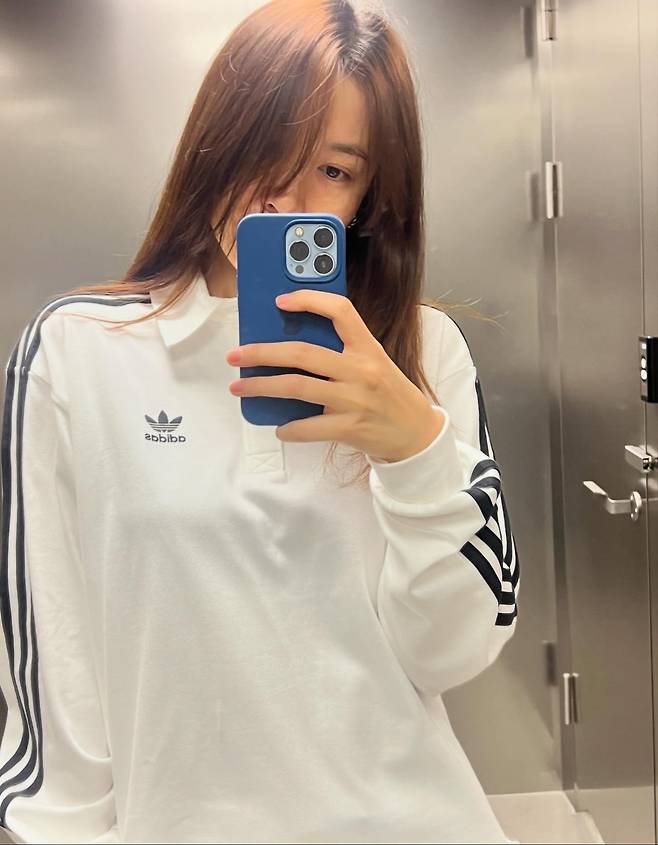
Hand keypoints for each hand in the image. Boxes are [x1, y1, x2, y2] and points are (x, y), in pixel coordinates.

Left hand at [225, 289, 444, 462]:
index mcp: (367, 347)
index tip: (280, 301)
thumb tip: (290, 348)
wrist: (416, 433)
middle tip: (236, 355)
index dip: (309, 301)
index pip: (340, 311)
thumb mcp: (374, 363)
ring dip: (261, 387)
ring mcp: (354, 399)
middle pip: (302, 353)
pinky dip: (289, 429)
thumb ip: (342, 353)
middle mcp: (360, 370)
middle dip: (262, 353)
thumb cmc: (389, 394)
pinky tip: (279, 428)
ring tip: (240, 388)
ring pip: (297, 387)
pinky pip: (309, 427)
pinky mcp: (350, 427)